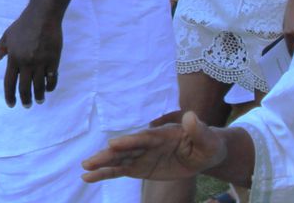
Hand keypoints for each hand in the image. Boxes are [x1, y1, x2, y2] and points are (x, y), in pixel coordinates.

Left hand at [0, 6, 62, 107]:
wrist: (43, 15)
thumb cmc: (23, 25)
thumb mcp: (7, 36)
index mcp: (14, 58)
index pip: (9, 82)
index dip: (9, 95)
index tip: (11, 104)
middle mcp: (26, 62)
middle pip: (24, 87)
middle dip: (25, 99)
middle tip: (27, 105)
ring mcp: (41, 61)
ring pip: (39, 85)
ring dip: (39, 95)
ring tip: (39, 100)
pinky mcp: (53, 59)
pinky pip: (52, 77)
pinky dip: (50, 85)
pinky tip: (49, 88)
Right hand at [81, 111, 226, 182]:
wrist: (204, 153)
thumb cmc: (208, 144)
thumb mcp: (208, 139)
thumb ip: (198, 130)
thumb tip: (191, 116)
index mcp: (161, 135)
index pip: (144, 139)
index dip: (129, 141)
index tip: (113, 143)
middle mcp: (147, 144)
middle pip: (126, 149)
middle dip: (109, 155)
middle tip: (91, 161)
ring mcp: (141, 155)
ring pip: (119, 159)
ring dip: (102, 163)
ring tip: (85, 168)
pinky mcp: (139, 167)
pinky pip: (120, 170)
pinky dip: (106, 173)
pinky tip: (89, 177)